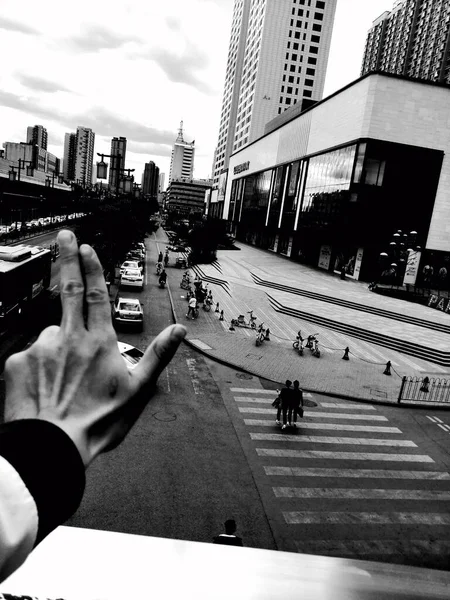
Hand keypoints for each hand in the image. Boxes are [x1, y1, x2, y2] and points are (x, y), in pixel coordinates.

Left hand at [4, 229, 185, 466]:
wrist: (51, 449)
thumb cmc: (98, 422)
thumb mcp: (138, 390)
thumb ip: (158, 354)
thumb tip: (180, 330)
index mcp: (98, 342)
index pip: (95, 295)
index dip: (91, 268)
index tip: (86, 246)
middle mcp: (68, 338)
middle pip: (67, 290)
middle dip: (66, 259)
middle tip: (63, 236)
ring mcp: (40, 348)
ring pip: (50, 337)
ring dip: (57, 348)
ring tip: (62, 384)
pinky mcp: (16, 363)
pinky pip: (30, 357)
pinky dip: (38, 366)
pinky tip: (44, 390)